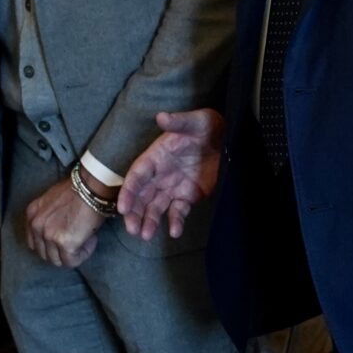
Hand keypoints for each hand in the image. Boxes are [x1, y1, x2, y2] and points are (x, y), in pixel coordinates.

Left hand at [23, 174, 103, 268]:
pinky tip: (91, 239)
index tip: (65, 238)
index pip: (34, 242)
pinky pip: (73, 261)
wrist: (92, 186)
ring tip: (86, 238)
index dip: (51, 245)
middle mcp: (36, 225)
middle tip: (77, 240)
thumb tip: (58, 228)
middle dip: (61, 251)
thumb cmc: (79, 189)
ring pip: (58, 261)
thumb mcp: (52, 199)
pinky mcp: (65, 243)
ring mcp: (49, 235)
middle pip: (44, 254)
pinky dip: (83, 254)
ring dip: (73, 253)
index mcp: (32, 213)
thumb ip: (48, 215)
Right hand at [117, 109, 224, 239]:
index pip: (138, 174)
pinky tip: (174, 232)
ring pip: (155, 207)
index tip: (123, 207)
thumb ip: (178, 122)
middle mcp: (160, 174)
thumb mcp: (196, 121)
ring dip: (149, 221)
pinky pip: (178, 211)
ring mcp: (173, 187)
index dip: (129, 190)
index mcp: (157, 155)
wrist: (229, 139)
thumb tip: (161, 117)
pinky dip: (175, 222)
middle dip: (134, 212)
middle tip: (131, 229)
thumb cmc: (209, 126)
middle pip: (141, 195)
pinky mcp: (188, 196)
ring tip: (145, 236)